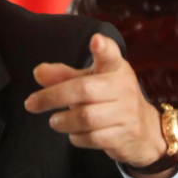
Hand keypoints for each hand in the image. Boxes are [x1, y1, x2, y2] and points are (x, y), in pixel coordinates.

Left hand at [24, 34, 176, 177]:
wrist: (145, 130)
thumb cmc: (110, 98)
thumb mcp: (90, 81)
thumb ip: (64, 76)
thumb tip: (38, 72)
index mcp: (115, 68)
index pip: (111, 55)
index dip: (103, 47)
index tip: (95, 40)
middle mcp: (123, 87)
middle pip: (84, 90)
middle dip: (53, 97)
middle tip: (31, 103)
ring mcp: (126, 113)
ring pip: (86, 117)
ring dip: (63, 121)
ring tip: (54, 121)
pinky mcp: (124, 135)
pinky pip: (92, 138)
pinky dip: (76, 137)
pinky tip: (73, 133)